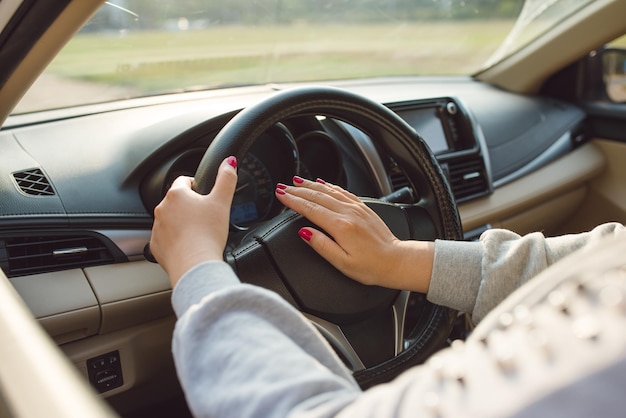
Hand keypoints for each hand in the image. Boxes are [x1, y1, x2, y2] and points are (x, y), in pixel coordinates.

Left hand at [150, 156, 237, 286]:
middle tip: (206, 217)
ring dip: (181, 223)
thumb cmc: (207, 234)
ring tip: (198, 233)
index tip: (205, 195)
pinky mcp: (156, 246)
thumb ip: (226, 179)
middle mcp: (162, 209)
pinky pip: (165, 239)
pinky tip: (189, 246)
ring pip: (170, 220)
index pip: (183, 180)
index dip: (196, 186)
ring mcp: (157, 228)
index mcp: (177, 194)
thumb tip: (229, 162)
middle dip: (190, 207)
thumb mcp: (222, 202)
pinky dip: (175, 241)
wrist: (195, 264)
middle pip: (176, 201)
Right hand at [275, 177, 433, 292]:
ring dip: (311, 185)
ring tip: (297, 181)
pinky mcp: (364, 208)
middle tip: (283, 186)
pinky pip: (342, 191)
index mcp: (341, 226)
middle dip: (297, 190)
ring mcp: (357, 208)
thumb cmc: (372, 266)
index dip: (293, 200)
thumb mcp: (342, 263)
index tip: (281, 195)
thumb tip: (304, 232)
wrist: (397, 261)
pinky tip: (323, 183)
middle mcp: (349, 213)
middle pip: (317, 196)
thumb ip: (321, 245)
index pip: (310, 209)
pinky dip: (330, 185)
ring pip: (329, 191)